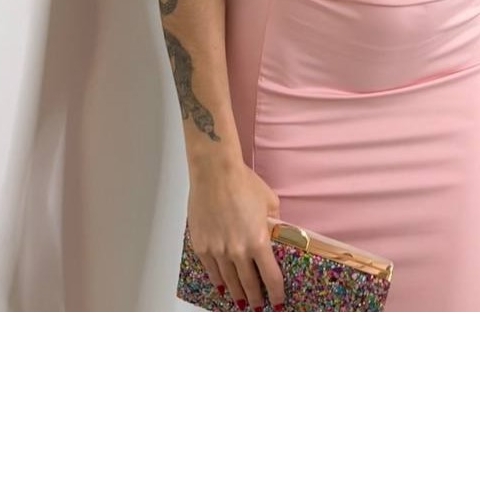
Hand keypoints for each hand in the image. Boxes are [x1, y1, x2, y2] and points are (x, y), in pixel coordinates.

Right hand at [186, 160, 284, 309]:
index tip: (278, 302)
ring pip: (229, 281)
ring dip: (237, 294)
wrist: (214, 172)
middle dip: (256, 299)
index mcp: (258, 242)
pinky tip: (221, 287)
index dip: (276, 294)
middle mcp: (238, 251)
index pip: (271, 278)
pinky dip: (217, 280)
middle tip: (259, 307)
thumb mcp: (269, 202)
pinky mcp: (201, 245)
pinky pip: (211, 270)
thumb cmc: (243, 182)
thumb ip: (274, 220)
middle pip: (249, 284)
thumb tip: (275, 229)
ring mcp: (217, 250)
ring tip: (242, 302)